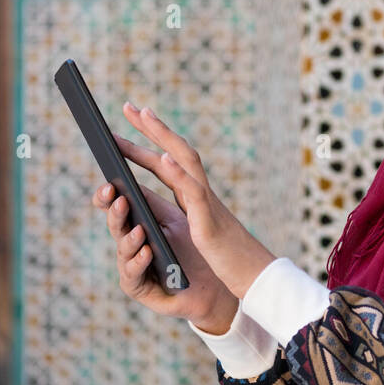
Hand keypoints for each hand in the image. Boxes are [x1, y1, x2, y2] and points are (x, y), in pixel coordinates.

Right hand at [93, 177, 234, 330]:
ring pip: (123, 249)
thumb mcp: (174, 220)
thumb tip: (139, 171)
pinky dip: (139, 262)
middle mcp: (130, 243)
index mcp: (137, 222)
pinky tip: (147, 253)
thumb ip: (153, 203)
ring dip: (130, 239)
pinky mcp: (137, 287)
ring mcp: (131, 265)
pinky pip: (132, 274)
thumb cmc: (191, 250)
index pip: (117, 205)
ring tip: (139, 230)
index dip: (109, 193)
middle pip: (116, 224)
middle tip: (117, 198)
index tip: (109, 180)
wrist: (209, 285)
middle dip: (115, 212)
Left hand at [116, 102, 276, 300]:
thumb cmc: (226, 260)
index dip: (149, 141)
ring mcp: (207, 204)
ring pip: (187, 160)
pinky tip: (163, 158)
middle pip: (176, 150)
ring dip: (164, 136)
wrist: (254, 279)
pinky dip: (179, 173)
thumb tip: (157, 203)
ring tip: (144, 115)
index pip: (168, 162)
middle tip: (129, 105)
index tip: (132, 119)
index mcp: (195, 198)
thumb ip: (181, 214)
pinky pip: (194, 192)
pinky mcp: (208, 222)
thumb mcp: (195, 234)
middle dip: (152, 128)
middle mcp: (201, 193)